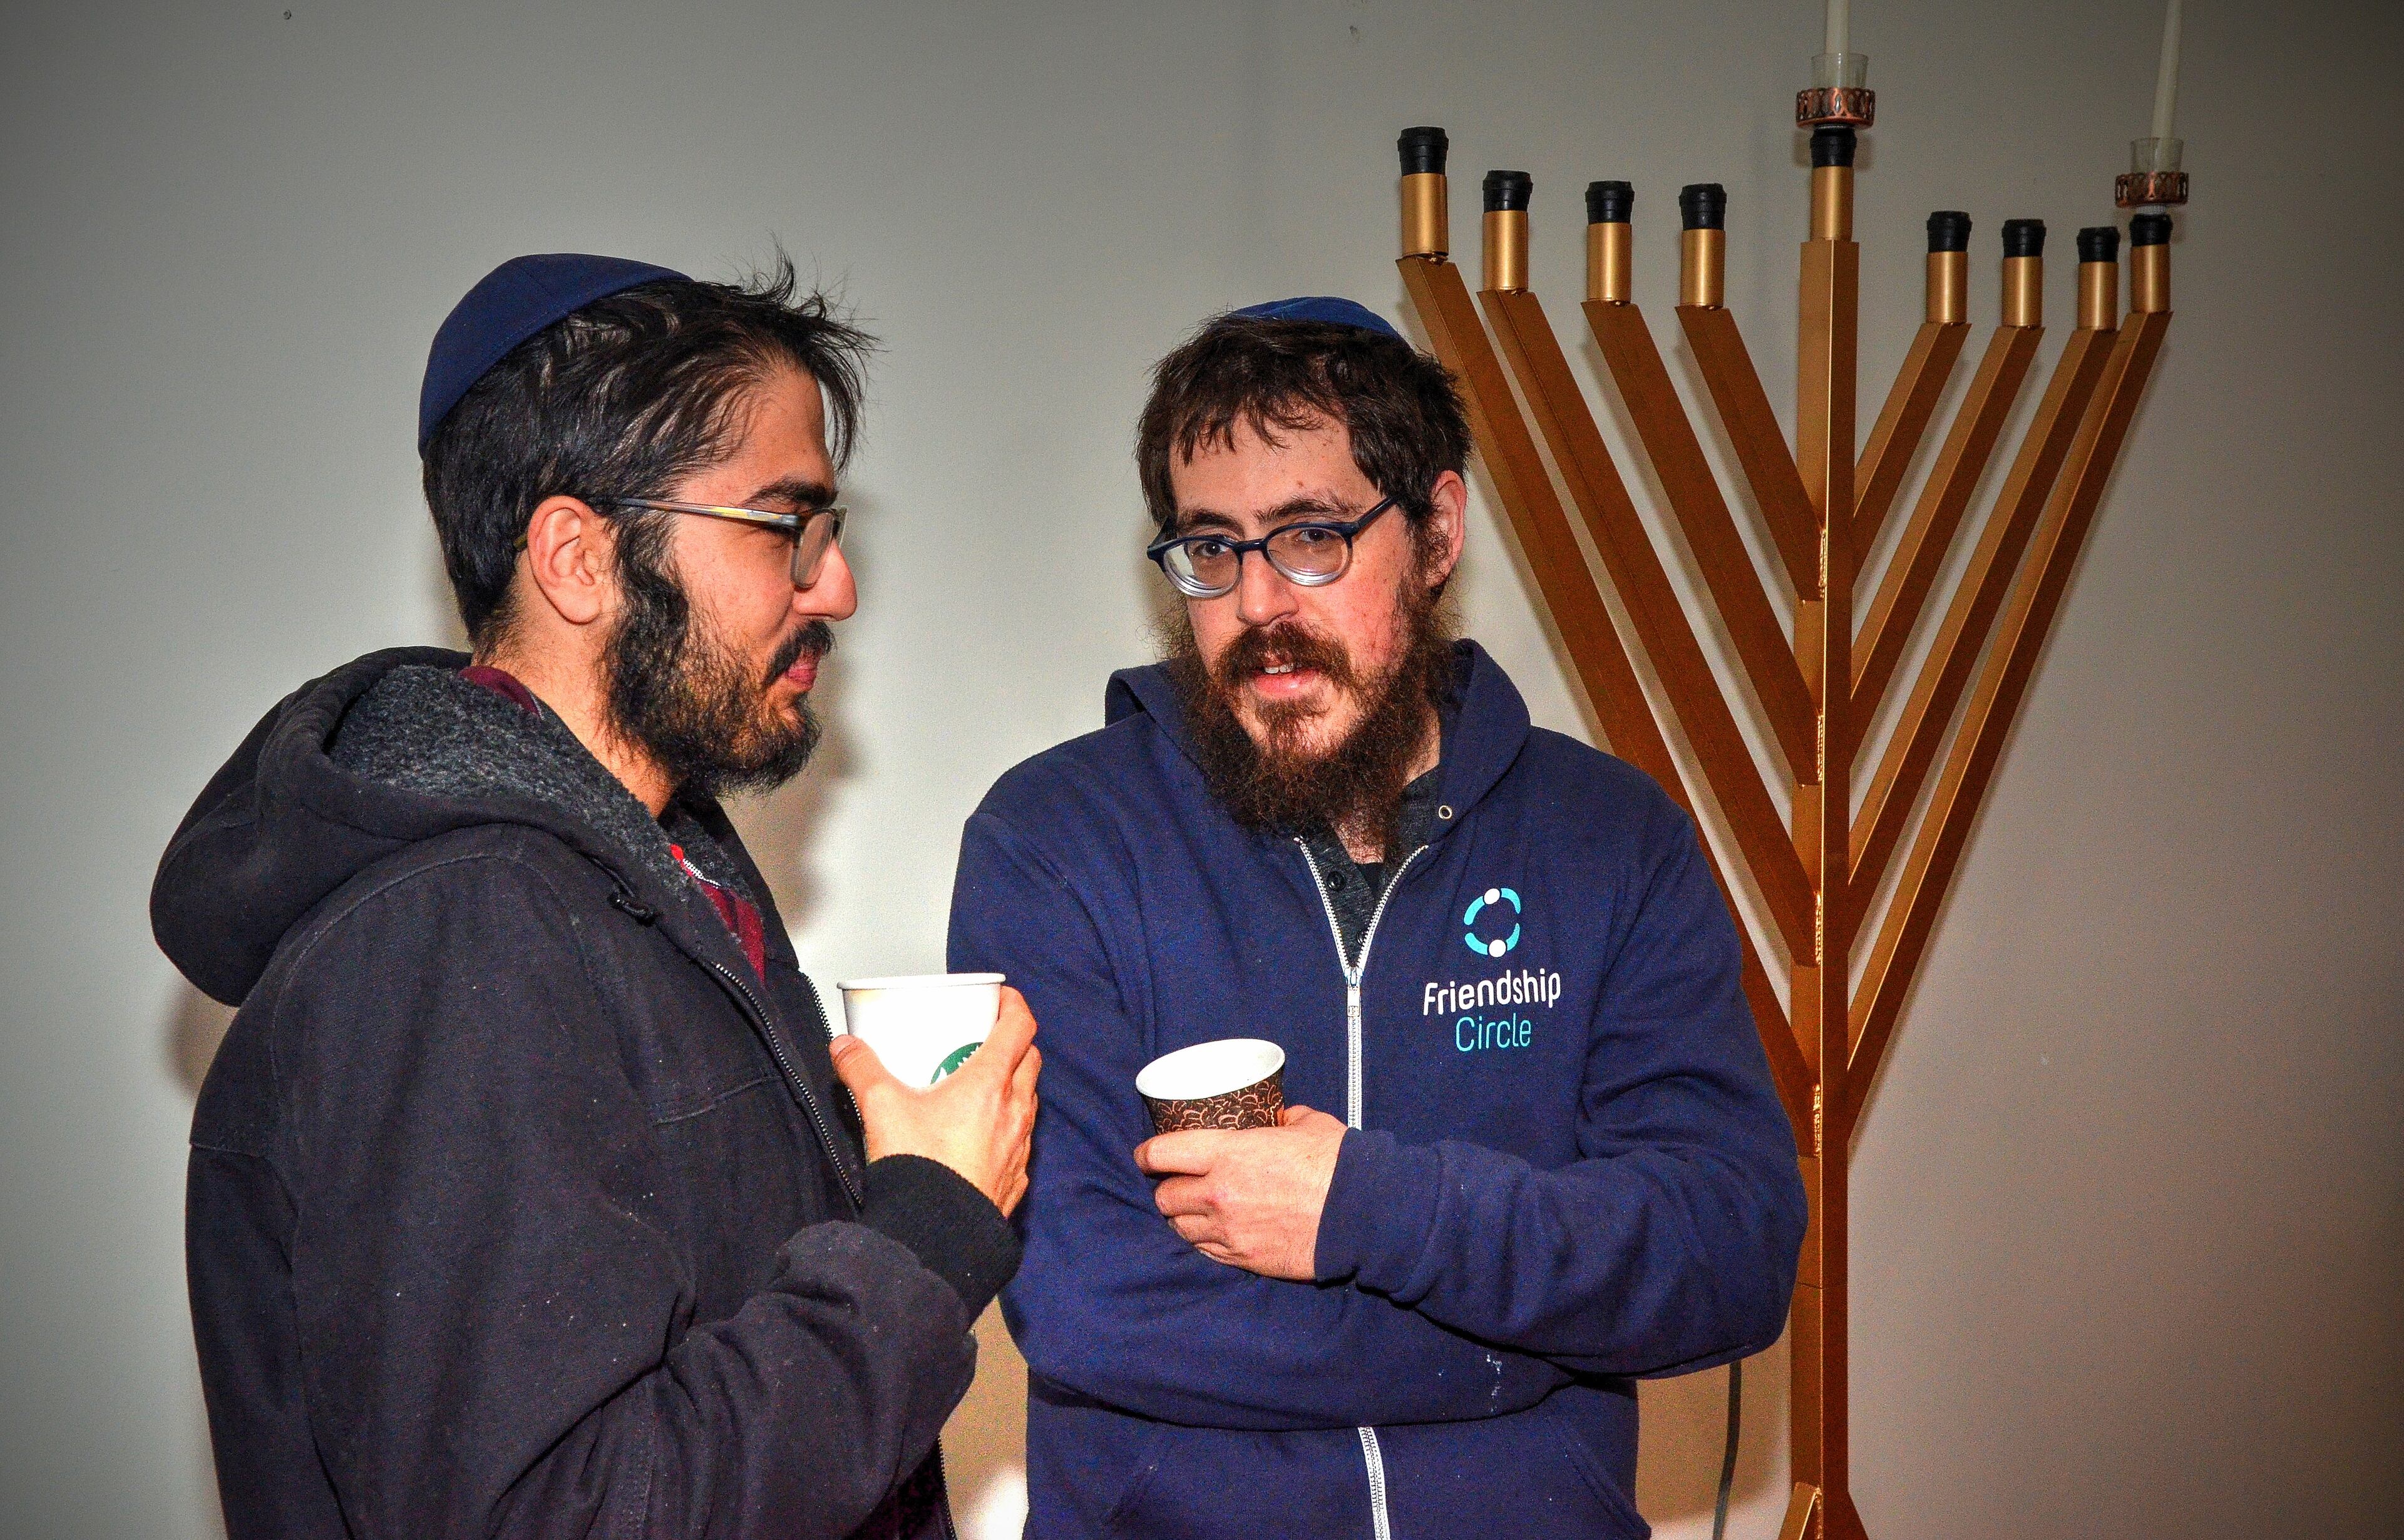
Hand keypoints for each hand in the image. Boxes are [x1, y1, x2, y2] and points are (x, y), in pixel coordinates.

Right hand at [831, 986, 1040, 1216]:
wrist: (935, 1234)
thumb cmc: (919, 1168)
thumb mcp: (881, 1108)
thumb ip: (861, 1069)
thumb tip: (844, 1046)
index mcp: (989, 1084)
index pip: (1020, 1027)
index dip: (1014, 1005)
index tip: (1000, 998)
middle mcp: (1014, 1111)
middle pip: (1030, 1060)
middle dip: (1014, 1042)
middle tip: (985, 1039)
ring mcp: (1020, 1146)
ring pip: (1028, 1100)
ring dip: (1013, 1085)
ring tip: (981, 1086)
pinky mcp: (1016, 1177)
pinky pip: (1021, 1140)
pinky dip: (1009, 1126)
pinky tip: (983, 1134)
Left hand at [1133, 1105, 1347, 1279]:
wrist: (1363, 1214)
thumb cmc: (1336, 1164)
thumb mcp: (1307, 1125)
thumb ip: (1282, 1119)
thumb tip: (1278, 1119)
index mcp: (1227, 1153)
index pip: (1163, 1153)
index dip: (1147, 1154)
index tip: (1144, 1156)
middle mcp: (1218, 1194)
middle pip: (1164, 1196)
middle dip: (1166, 1189)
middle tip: (1175, 1184)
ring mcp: (1229, 1231)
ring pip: (1179, 1228)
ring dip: (1181, 1218)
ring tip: (1191, 1210)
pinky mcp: (1243, 1258)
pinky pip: (1203, 1252)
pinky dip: (1202, 1241)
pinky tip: (1212, 1232)